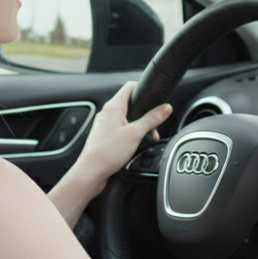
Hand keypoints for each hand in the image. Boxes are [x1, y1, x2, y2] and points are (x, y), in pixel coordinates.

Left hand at [74, 81, 171, 195]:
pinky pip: (121, 129)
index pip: (130, 87)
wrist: (91, 171)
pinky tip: (135, 145)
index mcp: (113, 106)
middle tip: (154, 125)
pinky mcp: (104, 136)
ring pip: (126, 118)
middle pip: (130, 104)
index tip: (154, 96)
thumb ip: (152, 119)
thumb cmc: (108, 152)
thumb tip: (166, 108)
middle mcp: (107, 113)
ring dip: (139, 126)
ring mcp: (104, 125)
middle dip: (145, 113)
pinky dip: (130, 134)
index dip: (143, 88)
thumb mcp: (136, 133)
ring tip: (146, 138)